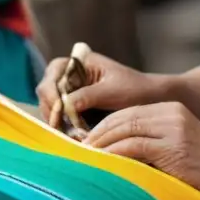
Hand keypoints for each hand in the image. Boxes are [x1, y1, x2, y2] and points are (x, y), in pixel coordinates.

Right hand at [36, 51, 160, 124]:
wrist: (152, 100)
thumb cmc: (135, 89)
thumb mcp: (111, 91)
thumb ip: (87, 96)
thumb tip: (63, 106)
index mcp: (78, 62)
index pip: (53, 73)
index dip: (51, 92)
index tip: (58, 110)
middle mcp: (70, 75)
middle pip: (47, 91)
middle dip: (52, 110)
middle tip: (62, 130)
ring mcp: (71, 92)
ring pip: (51, 107)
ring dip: (57, 122)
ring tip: (70, 136)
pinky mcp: (75, 109)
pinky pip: (62, 118)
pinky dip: (65, 128)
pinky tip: (74, 137)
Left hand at [84, 102, 199, 199]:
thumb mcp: (178, 147)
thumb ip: (153, 143)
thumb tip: (118, 154)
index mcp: (170, 109)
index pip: (127, 112)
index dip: (103, 125)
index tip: (86, 139)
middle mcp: (170, 113)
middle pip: (121, 117)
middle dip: (97, 133)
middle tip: (77, 148)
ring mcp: (172, 128)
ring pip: (124, 130)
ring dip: (101, 144)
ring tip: (84, 157)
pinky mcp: (173, 146)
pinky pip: (133, 147)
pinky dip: (113, 154)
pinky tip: (102, 163)